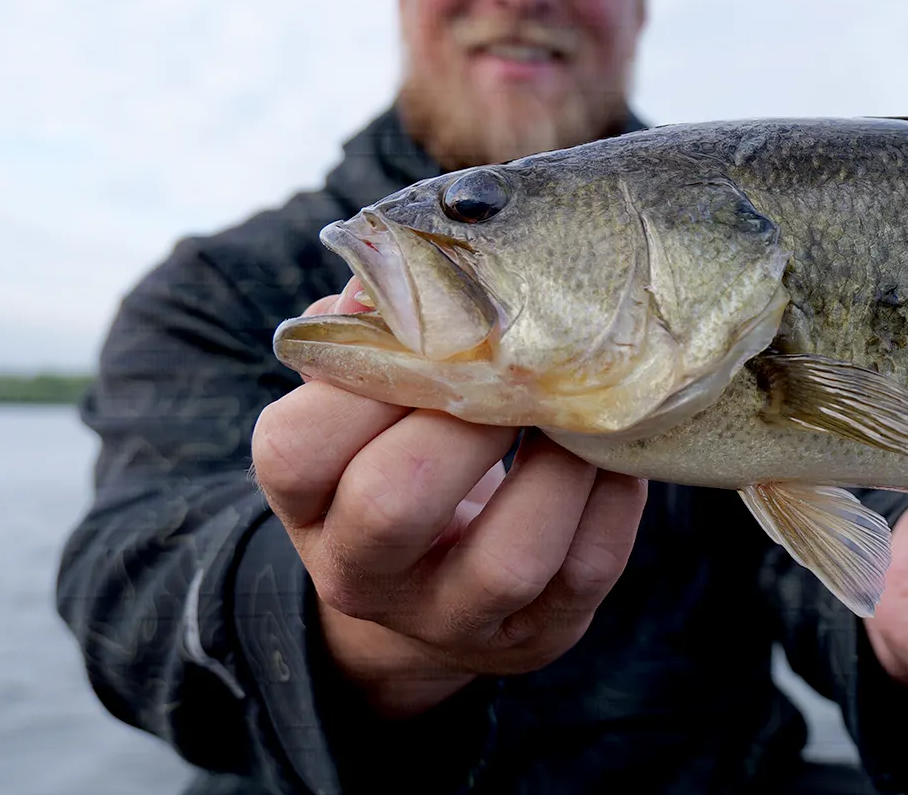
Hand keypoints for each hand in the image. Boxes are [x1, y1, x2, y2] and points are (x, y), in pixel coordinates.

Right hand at [252, 282, 648, 716]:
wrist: (437, 594)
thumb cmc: (402, 460)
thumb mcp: (362, 414)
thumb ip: (373, 340)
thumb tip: (395, 269)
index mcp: (306, 505)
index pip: (293, 447)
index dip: (362, 380)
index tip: (423, 336)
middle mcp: (362, 575)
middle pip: (393, 504)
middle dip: (462, 421)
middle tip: (509, 373)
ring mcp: (450, 619)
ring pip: (508, 558)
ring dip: (558, 468)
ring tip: (574, 412)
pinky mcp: (533, 638)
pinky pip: (586, 569)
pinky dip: (613, 500)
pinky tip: (614, 453)